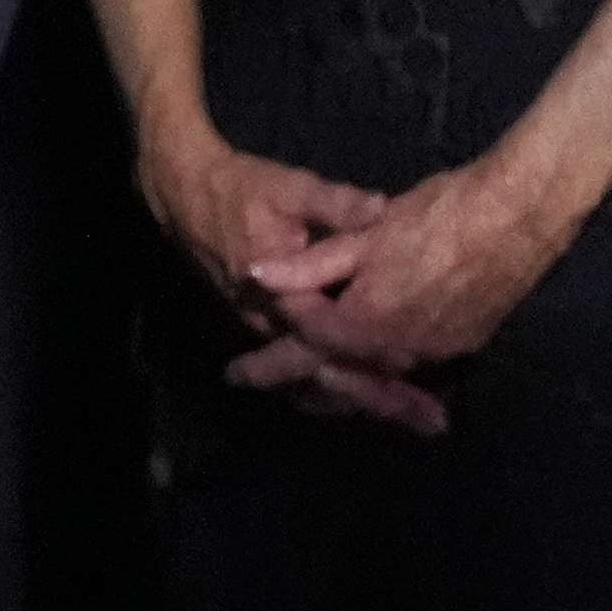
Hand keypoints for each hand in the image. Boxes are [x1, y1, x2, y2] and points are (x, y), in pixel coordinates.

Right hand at [137, 115, 441, 432]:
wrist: (180, 191)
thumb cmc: (237, 188)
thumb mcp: (289, 190)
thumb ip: (337, 205)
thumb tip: (385, 211)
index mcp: (277, 294)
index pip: (328, 342)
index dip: (374, 363)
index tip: (418, 377)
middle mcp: (267, 321)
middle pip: (324, 376)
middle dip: (377, 399)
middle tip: (431, 422)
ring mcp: (261, 325)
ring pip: (310, 377)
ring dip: (360, 396)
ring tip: (411, 416)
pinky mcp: (262, 321)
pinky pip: (301, 364)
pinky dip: (337, 380)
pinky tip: (369, 387)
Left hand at [250, 151, 580, 387]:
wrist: (521, 215)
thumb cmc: (441, 214)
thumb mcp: (367, 233)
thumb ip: (312, 264)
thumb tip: (257, 276)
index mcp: (372, 319)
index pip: (308, 336)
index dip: (280, 322)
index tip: (256, 317)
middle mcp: (402, 349)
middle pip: (333, 374)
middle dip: (284, 378)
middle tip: (240, 379)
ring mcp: (436, 353)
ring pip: (371, 382)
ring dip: (331, 388)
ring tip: (294, 391)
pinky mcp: (462, 347)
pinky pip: (407, 374)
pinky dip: (376, 380)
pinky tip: (361, 380)